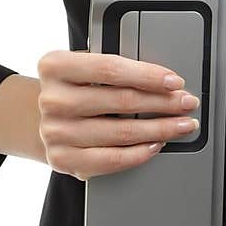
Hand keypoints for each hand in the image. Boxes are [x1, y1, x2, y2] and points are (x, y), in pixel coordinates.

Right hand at [35, 49, 200, 179]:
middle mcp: (52, 100)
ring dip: (160, 129)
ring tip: (180, 124)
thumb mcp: (82, 66)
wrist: (38, 118)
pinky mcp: (63, 159)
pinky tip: (156, 144)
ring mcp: (55, 132)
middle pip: (121, 101)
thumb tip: (163, 80)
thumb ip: (113, 68)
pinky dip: (140, 153)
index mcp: (55, 66)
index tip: (174, 81)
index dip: (148, 75)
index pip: (110, 68)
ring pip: (122, 132)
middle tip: (187, 102)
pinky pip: (111, 159)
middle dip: (164, 102)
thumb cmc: (71, 88)